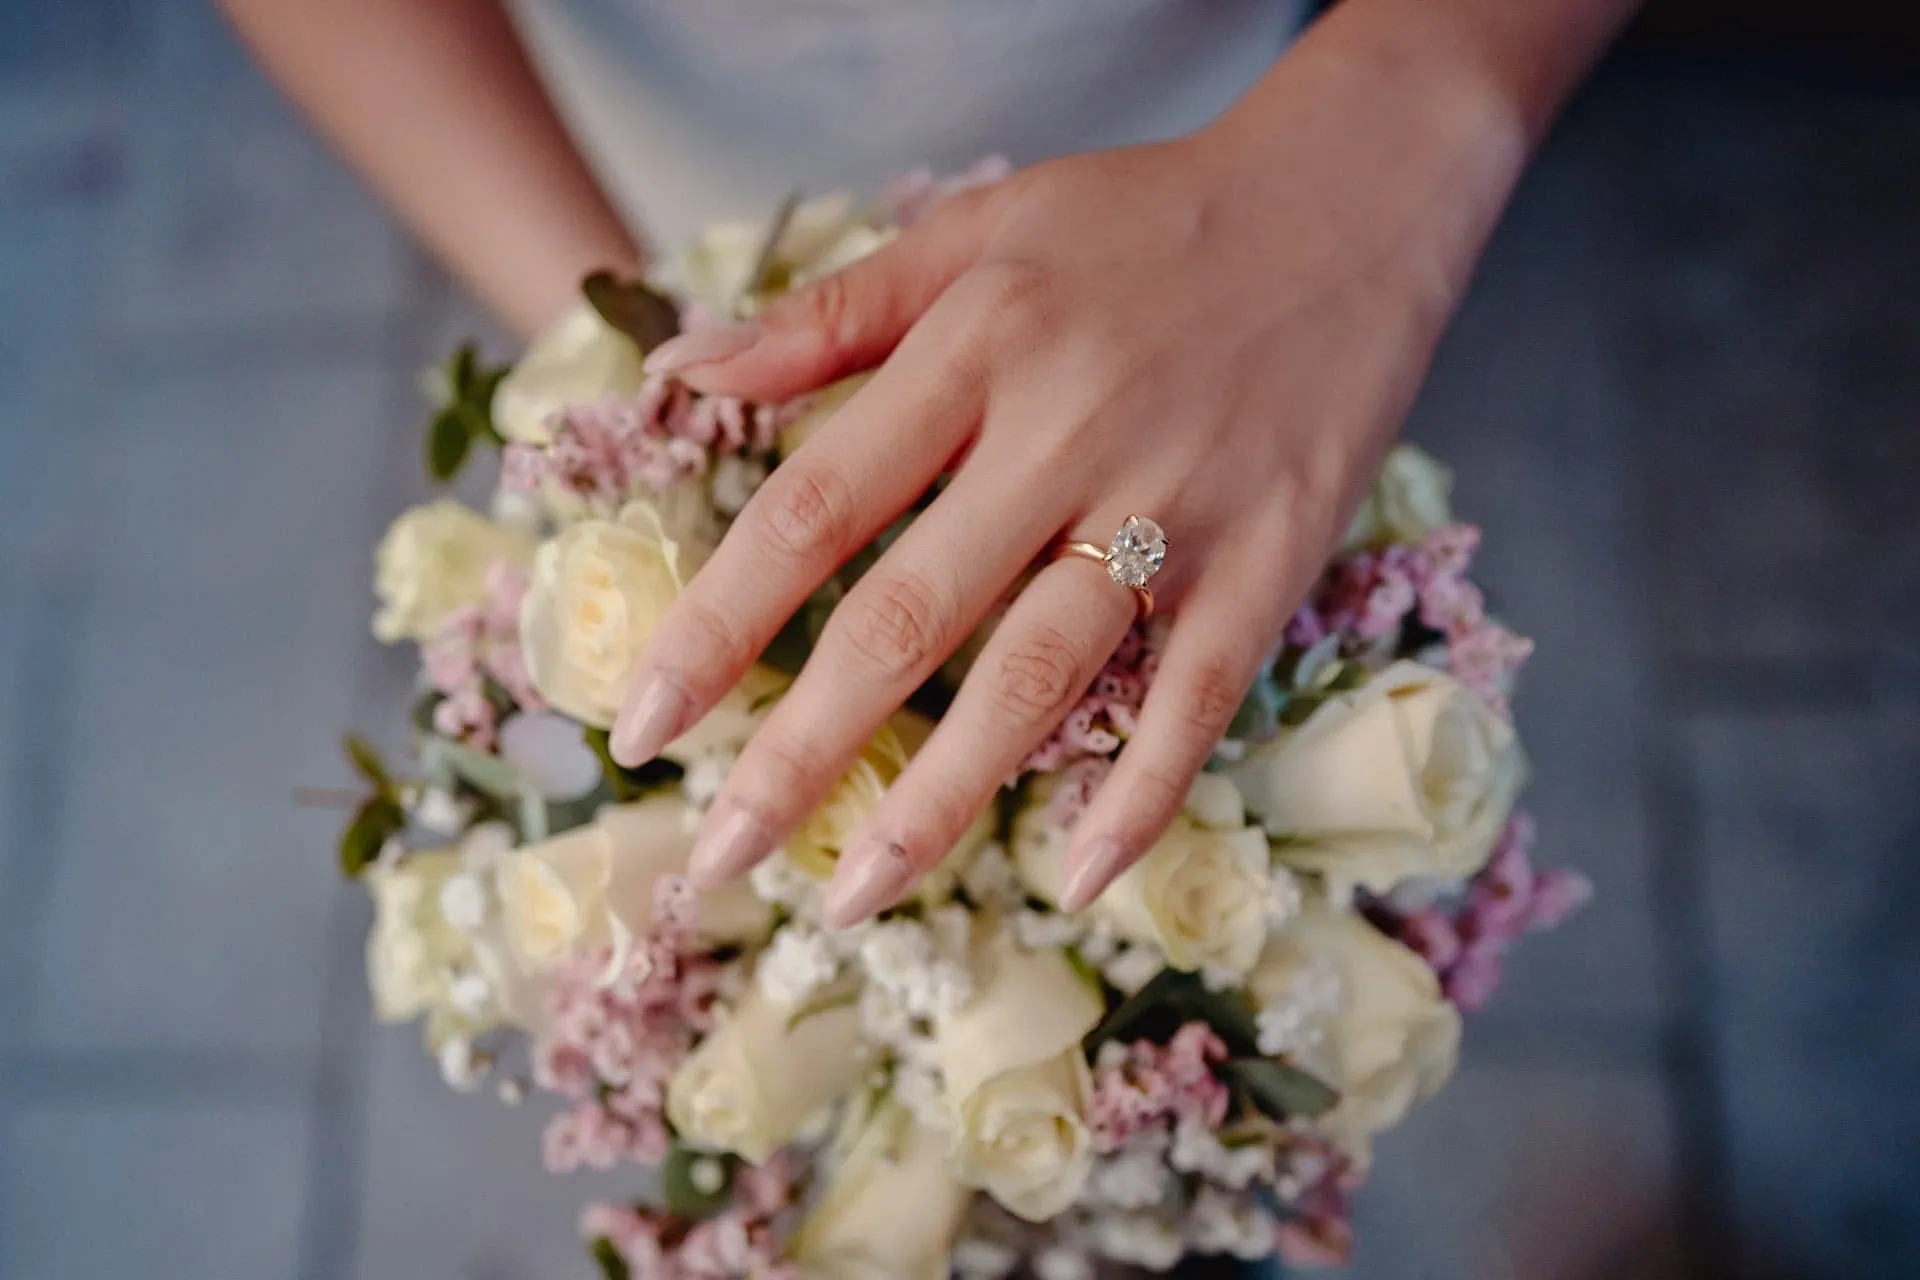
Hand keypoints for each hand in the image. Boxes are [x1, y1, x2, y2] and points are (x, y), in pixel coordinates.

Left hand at [612, 114, 1474, 924]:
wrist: (1350, 199)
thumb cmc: (1143, 217)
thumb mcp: (976, 227)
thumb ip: (829, 311)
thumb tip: (681, 372)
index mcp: (974, 349)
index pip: (812, 508)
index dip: (717, 623)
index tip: (641, 726)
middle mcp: (1063, 433)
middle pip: (905, 617)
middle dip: (798, 751)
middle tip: (715, 857)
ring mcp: (1175, 503)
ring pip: (1038, 673)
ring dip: (939, 798)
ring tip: (851, 896)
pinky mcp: (1269, 557)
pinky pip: (1197, 695)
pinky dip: (1141, 792)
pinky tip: (1075, 878)